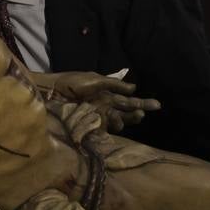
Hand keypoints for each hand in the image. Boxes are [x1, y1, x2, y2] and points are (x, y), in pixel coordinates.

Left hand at [45, 72, 160, 131]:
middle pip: (126, 113)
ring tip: (121, 118)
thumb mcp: (95, 79)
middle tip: (140, 114)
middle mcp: (106, 107)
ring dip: (123, 121)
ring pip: (117, 122)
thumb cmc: (72, 82)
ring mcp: (98, 117)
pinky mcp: (89, 125)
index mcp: (109, 95)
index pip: (129, 100)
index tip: (157, 105)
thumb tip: (134, 88)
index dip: (143, 103)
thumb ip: (114, 84)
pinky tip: (111, 125)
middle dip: (135, 114)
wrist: (52, 91)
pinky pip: (103, 130)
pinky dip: (109, 128)